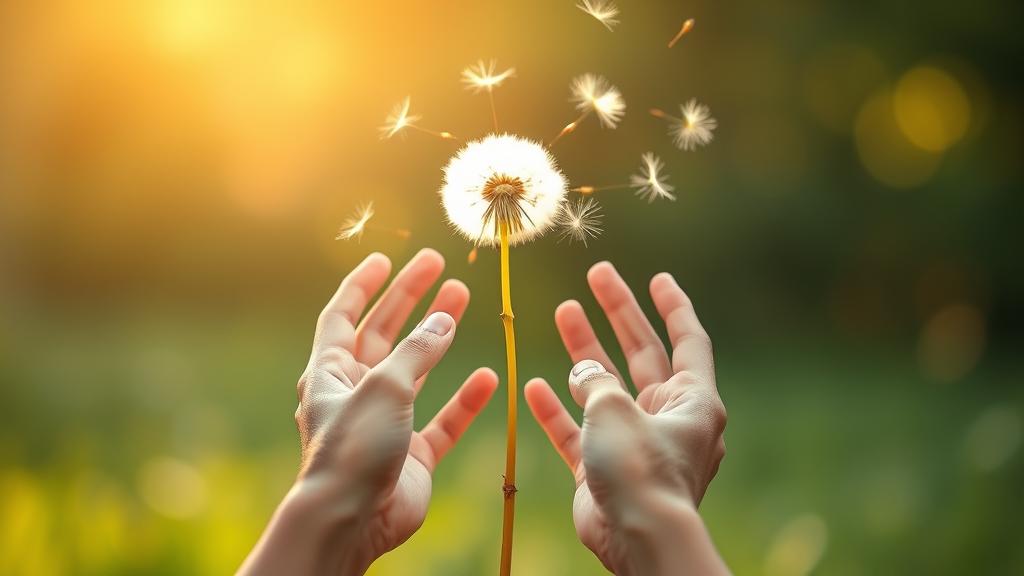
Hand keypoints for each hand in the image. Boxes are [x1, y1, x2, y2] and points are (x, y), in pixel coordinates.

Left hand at [238, 249, 497, 575]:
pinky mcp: (412, 454)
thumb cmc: (353, 448)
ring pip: (416, 369)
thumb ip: (417, 350)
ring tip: (462, 299)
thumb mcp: (384, 386)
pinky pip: (443, 419)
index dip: (362, 285)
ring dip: (438, 337)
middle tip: (436, 265)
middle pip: (383, 333)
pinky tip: (489, 379)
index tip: (385, 257)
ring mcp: (386, 423)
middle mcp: (355, 393)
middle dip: (408, 298)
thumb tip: (444, 318)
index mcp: (329, 373)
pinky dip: (464, 400)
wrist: (353, 520)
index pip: (342, 316)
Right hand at [525, 262, 727, 575]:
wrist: (636, 540)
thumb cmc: (640, 470)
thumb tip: (582, 371)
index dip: (673, 306)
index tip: (657, 277)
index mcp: (691, 400)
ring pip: (606, 387)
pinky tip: (533, 387)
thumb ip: (597, 381)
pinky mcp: (605, 470)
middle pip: (642, 353)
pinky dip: (558, 410)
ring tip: (562, 313)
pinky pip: (579, 430)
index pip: (687, 339)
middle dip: (619, 314)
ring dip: (584, 353)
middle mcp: (667, 417)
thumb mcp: (617, 409)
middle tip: (597, 276)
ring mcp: (635, 443)